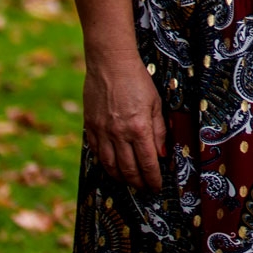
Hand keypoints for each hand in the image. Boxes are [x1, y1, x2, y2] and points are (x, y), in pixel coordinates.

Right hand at [83, 51, 167, 190]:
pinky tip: (113, 167)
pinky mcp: (90, 127)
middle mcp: (119, 134)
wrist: (110, 64)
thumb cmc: (137, 80)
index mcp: (139, 128)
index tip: (157, 186)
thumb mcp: (156, 104)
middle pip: (129, 170)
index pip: (148, 164)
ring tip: (130, 182)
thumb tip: (162, 154)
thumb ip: (159, 131)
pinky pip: (97, 153)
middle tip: (145, 188)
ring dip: (121, 178)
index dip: (153, 179)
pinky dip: (105, 164)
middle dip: (139, 183)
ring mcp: (102, 132)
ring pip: (110, 166)